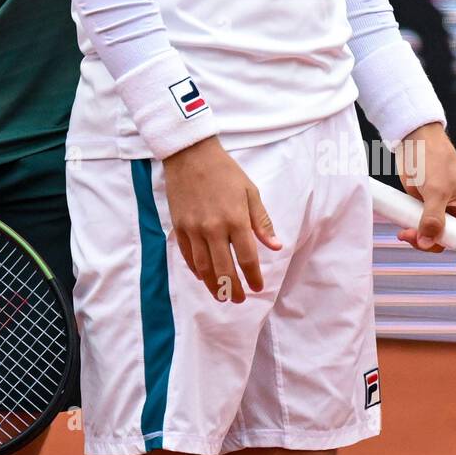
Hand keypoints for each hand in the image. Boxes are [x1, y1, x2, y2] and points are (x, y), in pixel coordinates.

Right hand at [162, 135, 281, 302]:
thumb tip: (276, 246)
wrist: (190, 154)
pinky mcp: (179, 226)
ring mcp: (193, 229)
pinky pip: (187, 255)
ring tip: (221, 296)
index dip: (253, 277)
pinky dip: (196, 270)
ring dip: (213, 285)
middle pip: (224, 269)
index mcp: (235, 219)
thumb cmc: (225, 171)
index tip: (258, 287)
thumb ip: (261, 222)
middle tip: (238, 299)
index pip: (247, 258)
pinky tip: (203, 277)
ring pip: (203, 267)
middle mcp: (213, 228)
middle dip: (233, 288)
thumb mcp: (250, 192)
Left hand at [393, 122, 455, 276]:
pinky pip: (426, 233)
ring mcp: (445, 214)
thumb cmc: (433, 158)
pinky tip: (403, 231)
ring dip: (428, 244)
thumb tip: (427, 243)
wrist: (412, 141)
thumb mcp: (435, 190)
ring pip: (444, 242)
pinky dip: (416, 236)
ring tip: (409, 234)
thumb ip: (432, 218)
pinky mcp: (427, 212)